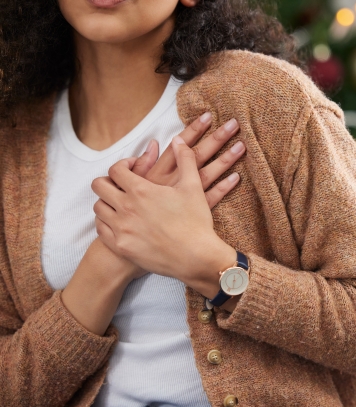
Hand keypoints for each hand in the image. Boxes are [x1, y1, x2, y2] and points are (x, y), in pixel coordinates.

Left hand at [92, 136, 236, 297]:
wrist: (196, 257)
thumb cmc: (196, 221)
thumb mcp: (193, 186)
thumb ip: (185, 159)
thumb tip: (178, 140)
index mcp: (141, 190)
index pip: (116, 170)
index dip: (123, 165)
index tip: (132, 169)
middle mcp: (125, 208)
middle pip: (99, 186)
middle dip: (109, 182)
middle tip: (121, 185)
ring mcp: (120, 229)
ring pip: (98, 208)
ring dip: (107, 202)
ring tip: (121, 204)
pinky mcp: (120, 246)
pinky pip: (101, 230)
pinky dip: (106, 223)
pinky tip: (119, 222)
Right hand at [131, 113, 244, 208]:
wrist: (134, 240)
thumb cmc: (131, 211)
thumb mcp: (131, 186)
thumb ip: (140, 165)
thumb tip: (153, 144)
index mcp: (158, 173)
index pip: (179, 145)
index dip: (193, 130)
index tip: (207, 116)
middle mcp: (173, 181)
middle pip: (198, 155)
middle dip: (216, 138)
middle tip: (234, 124)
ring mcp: (184, 197)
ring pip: (208, 174)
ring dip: (225, 159)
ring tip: (241, 146)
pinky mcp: (192, 213)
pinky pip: (211, 198)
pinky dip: (224, 188)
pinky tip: (236, 177)